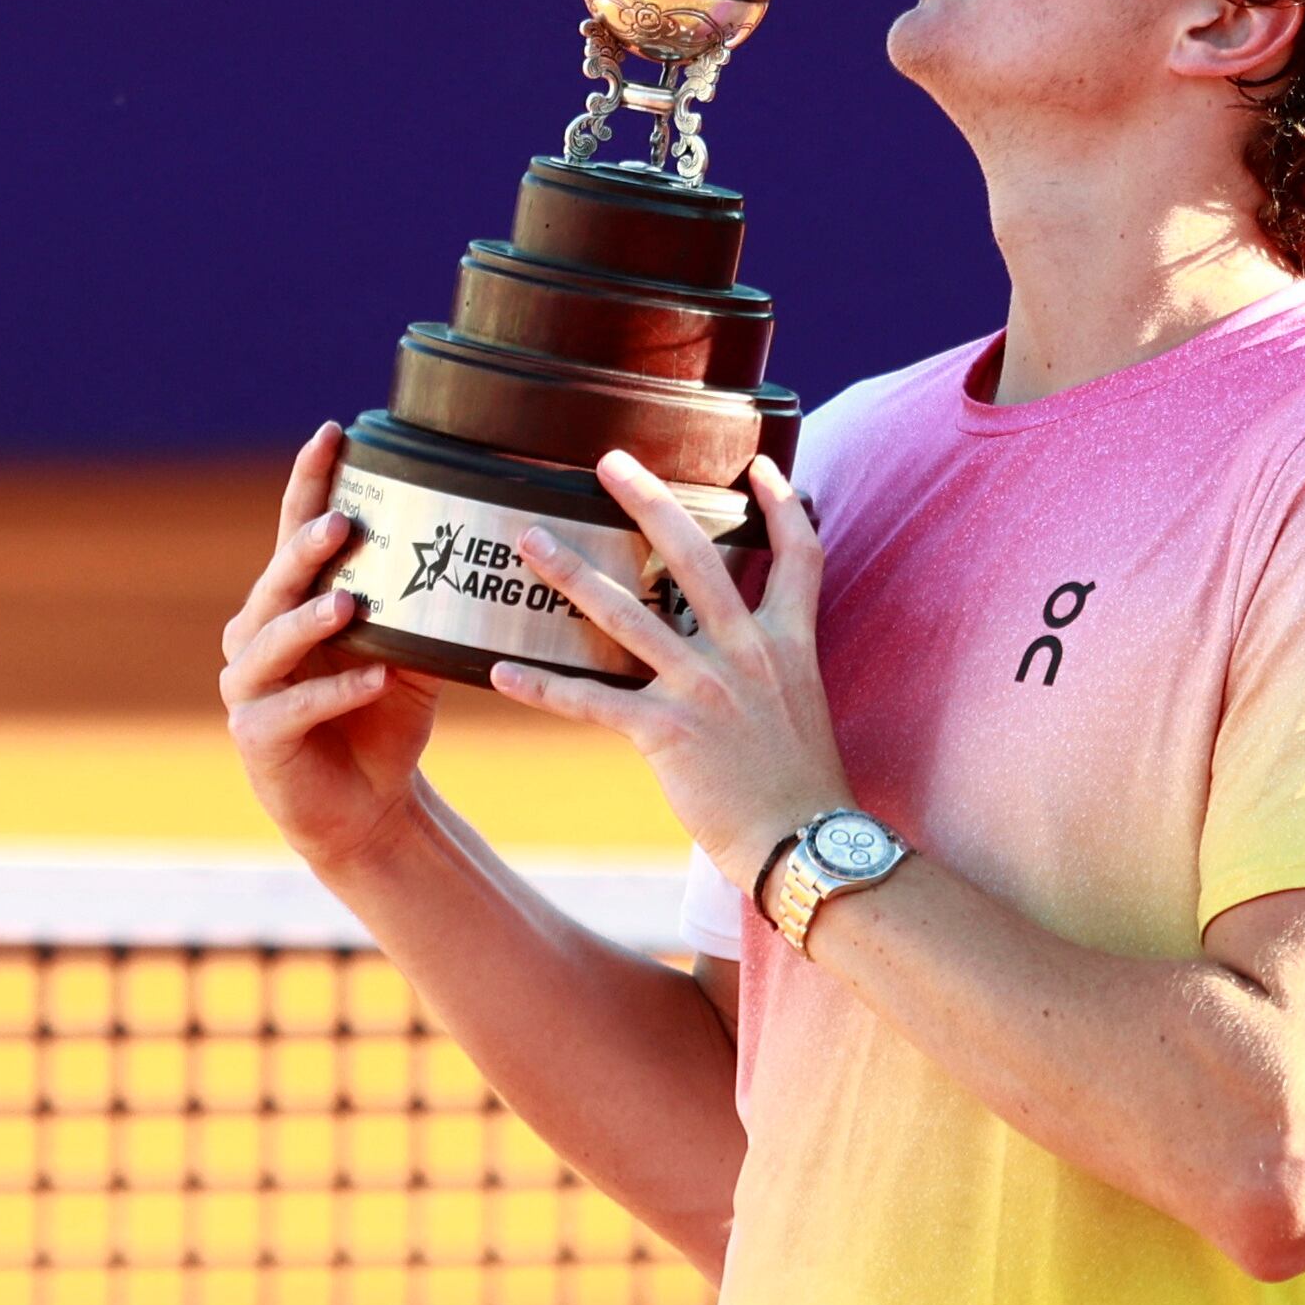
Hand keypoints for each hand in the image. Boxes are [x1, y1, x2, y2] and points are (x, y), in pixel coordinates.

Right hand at [221, 422, 438, 872]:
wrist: (367, 807)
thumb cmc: (383, 718)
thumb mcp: (413, 655)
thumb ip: (427, 607)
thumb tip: (487, 547)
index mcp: (291, 605)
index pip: (297, 532)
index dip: (311, 483)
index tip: (333, 432)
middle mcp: (258, 636)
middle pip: (277, 581)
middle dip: (305, 551)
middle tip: (341, 524)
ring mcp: (250, 687)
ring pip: (271, 641)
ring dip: (309, 619)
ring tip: (350, 600)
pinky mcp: (258, 738)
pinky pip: (292, 708)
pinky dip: (334, 693)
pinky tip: (373, 679)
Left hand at [483, 450, 847, 897]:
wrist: (805, 842)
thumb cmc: (803, 784)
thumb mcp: (802, 706)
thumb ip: (773, 666)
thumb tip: (741, 645)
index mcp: (789, 642)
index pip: (798, 555)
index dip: (782, 506)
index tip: (758, 467)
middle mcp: (747, 653)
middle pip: (695, 557)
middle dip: (650, 502)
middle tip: (610, 461)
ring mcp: (705, 689)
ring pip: (626, 615)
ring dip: (572, 574)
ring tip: (529, 542)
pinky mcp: (667, 733)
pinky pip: (591, 702)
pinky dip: (542, 687)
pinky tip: (499, 673)